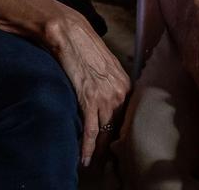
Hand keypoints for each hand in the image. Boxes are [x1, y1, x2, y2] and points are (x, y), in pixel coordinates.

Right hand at [43, 8, 130, 166]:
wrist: (71, 34)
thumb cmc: (86, 47)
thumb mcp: (106, 66)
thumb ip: (110, 83)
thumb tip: (107, 99)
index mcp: (125, 84)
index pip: (127, 116)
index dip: (121, 133)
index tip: (117, 146)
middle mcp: (119, 92)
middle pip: (118, 128)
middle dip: (113, 146)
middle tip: (108, 162)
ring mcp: (105, 97)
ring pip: (105, 133)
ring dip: (100, 152)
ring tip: (95, 164)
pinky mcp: (89, 100)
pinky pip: (91, 131)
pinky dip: (87, 148)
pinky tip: (84, 159)